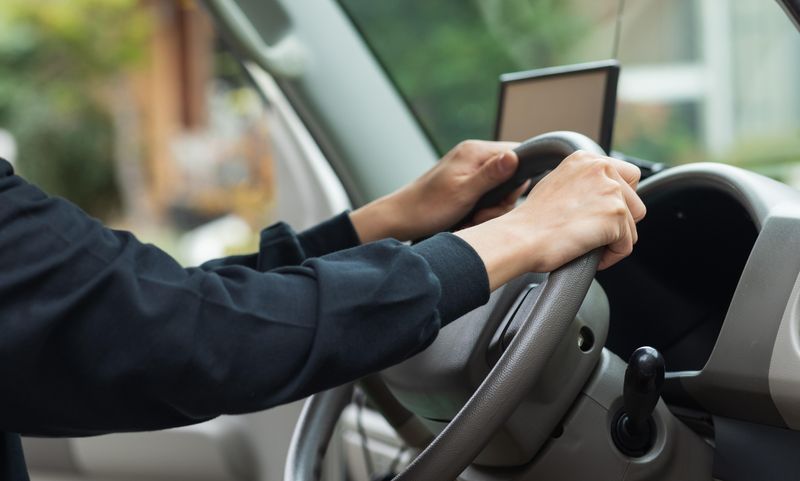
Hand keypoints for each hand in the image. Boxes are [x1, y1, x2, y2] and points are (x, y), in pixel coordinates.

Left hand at [349, 140, 525, 242]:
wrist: (400, 218)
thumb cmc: (427, 208)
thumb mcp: (463, 193)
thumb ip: (491, 175)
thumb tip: (515, 156)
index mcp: (475, 151)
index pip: (517, 153)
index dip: (517, 180)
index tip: (503, 200)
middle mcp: (473, 155)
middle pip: (511, 174)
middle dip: (501, 200)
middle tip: (482, 215)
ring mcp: (469, 169)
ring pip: (499, 188)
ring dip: (491, 209)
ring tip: (472, 219)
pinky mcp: (465, 182)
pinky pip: (486, 194)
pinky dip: (481, 209)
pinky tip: (468, 218)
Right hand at [456, 151, 645, 289]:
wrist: (521, 237)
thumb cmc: (531, 220)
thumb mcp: (557, 184)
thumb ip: (582, 182)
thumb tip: (597, 196)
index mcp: (586, 158)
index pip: (629, 176)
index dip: (619, 200)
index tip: (601, 215)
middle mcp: (601, 168)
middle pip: (636, 203)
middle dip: (620, 223)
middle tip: (594, 234)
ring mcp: (611, 191)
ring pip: (632, 226)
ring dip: (614, 241)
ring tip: (588, 246)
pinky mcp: (615, 215)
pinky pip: (626, 246)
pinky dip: (611, 256)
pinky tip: (590, 256)